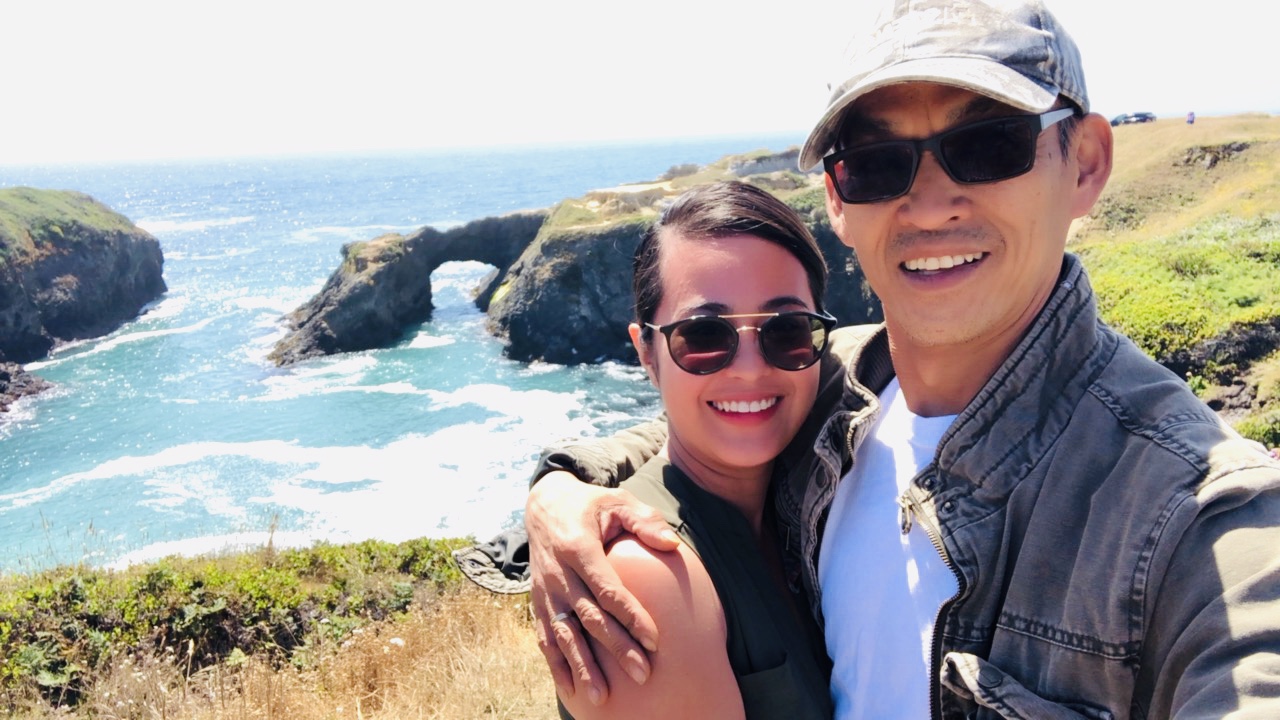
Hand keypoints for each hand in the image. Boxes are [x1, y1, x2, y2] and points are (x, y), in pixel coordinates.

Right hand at [526, 471, 680, 704]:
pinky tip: (571, 689)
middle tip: (643, 673)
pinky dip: (557, 664)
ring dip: (584, 666)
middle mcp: (558, 573)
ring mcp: (545, 591)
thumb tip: (671, 543)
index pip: (607, 590)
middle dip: (616, 648)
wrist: (543, 505)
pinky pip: (546, 638)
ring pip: (565, 634)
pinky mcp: (538, 601)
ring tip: (602, 697)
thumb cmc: (589, 505)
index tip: (654, 640)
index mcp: (578, 548)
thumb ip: (644, 520)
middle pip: (589, 618)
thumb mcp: (617, 501)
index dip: (631, 616)